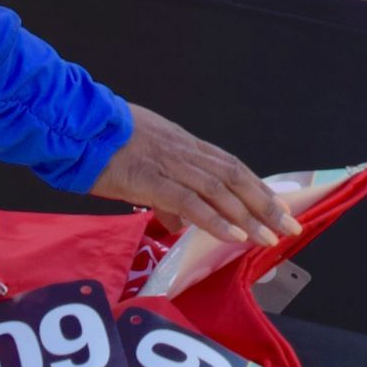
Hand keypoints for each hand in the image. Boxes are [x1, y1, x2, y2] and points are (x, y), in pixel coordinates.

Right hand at [91, 104, 302, 247]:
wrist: (76, 127)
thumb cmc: (105, 143)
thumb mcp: (144, 162)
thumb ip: (167, 193)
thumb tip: (181, 223)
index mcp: (184, 145)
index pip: (231, 166)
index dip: (258, 187)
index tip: (280, 207)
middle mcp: (185, 152)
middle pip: (235, 177)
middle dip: (265, 203)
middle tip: (290, 227)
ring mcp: (170, 164)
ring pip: (220, 190)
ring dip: (249, 216)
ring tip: (270, 238)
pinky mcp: (151, 179)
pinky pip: (190, 202)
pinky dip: (215, 220)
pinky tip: (234, 236)